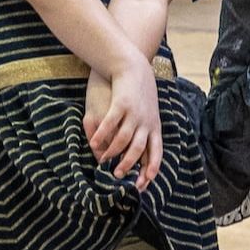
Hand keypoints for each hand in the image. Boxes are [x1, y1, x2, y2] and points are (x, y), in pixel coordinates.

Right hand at [85, 62, 163, 189]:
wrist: (133, 65)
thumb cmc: (138, 93)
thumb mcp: (147, 112)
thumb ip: (143, 132)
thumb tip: (135, 153)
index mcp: (154, 126)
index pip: (156, 152)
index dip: (150, 169)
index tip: (143, 184)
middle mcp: (146, 121)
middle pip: (139, 149)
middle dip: (128, 165)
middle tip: (117, 176)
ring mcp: (134, 112)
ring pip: (125, 138)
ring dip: (113, 153)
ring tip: (104, 162)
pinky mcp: (121, 102)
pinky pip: (111, 124)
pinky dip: (102, 135)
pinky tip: (94, 144)